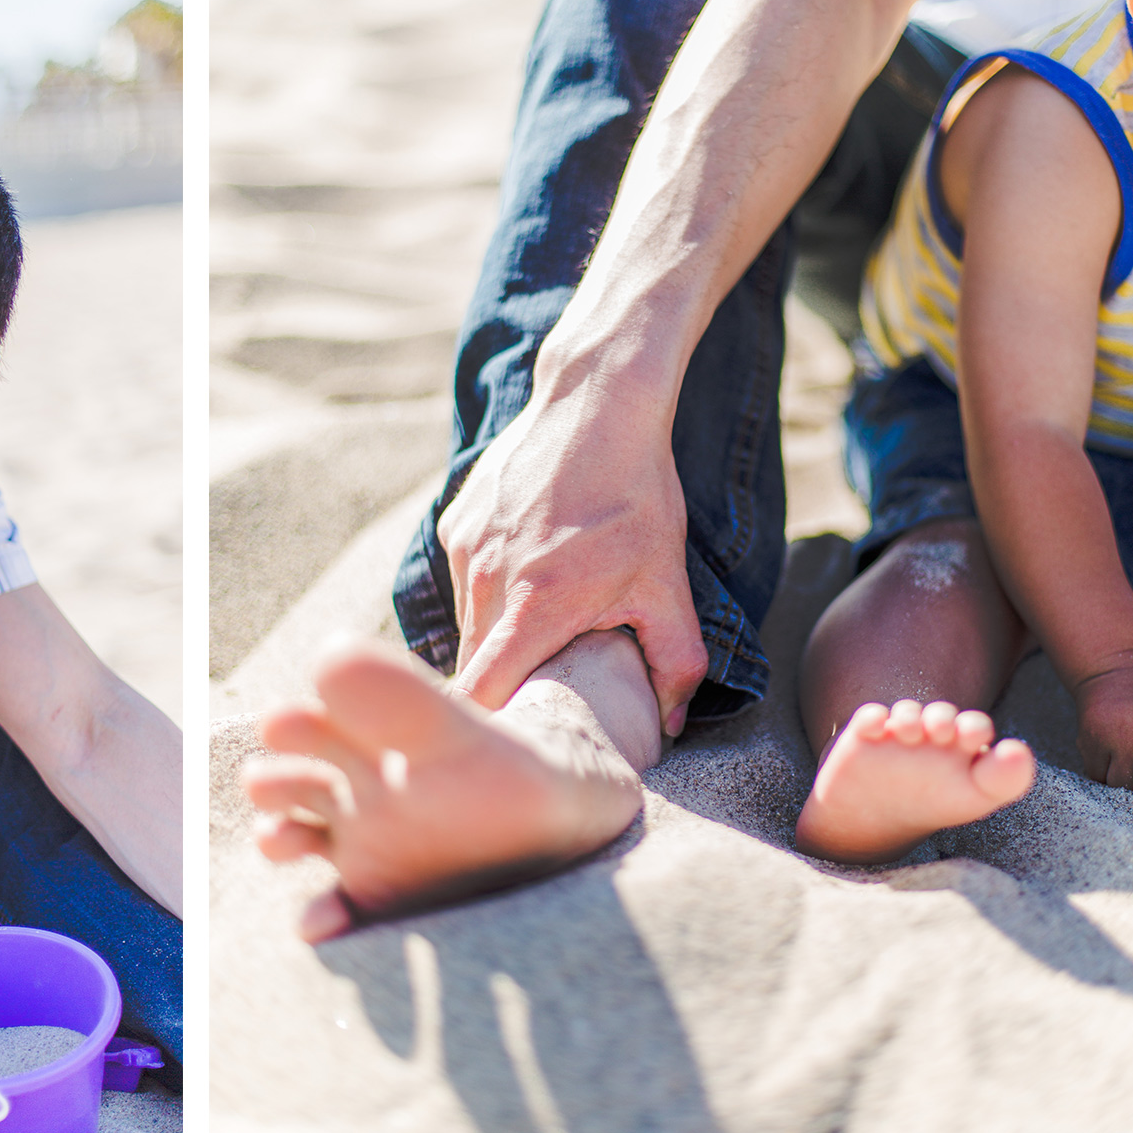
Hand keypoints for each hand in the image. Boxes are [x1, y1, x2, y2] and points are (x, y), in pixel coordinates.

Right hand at [435, 380, 708, 730]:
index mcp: (535, 607)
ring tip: (543, 611)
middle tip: (543, 679)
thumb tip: (671, 721)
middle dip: (501, 681)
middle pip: (471, 664)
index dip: (494, 722)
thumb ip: (675, 661)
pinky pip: (465, 579)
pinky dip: (491, 588)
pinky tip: (531, 563)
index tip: (518, 729)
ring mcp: (465, 549)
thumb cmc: (637, 495)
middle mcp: (487, 581)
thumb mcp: (667, 581)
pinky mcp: (457, 522)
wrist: (596, 403)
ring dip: (498, 632)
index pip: (481, 694)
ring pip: (468, 621)